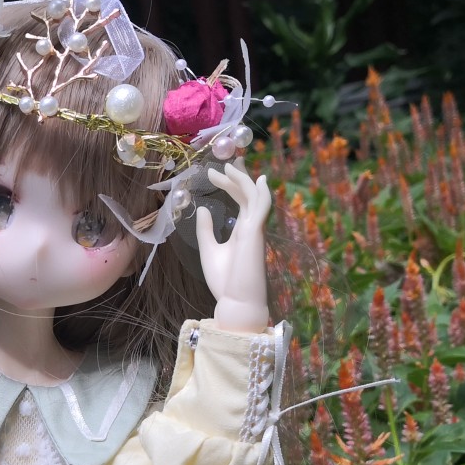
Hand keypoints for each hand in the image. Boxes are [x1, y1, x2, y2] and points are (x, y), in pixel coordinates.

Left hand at [196, 161, 271, 331]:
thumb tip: (203, 209)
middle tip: (224, 160)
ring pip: (254, 196)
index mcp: (243, 230)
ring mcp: (255, 229)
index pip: (241, 200)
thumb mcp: (209, 250)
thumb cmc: (225, 282)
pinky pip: (261, 207)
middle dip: (237, 176)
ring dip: (242, 179)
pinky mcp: (255, 233)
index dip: (232, 183)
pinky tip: (256, 179)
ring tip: (227, 166)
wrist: (235, 303)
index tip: (216, 171)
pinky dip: (260, 192)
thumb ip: (207, 230)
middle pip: (248, 193)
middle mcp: (252, 227)